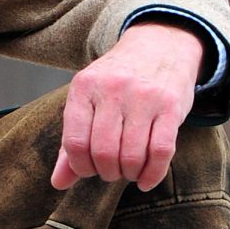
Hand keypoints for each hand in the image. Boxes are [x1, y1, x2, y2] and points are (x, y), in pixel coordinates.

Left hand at [52, 22, 204, 192]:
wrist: (160, 45)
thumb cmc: (118, 82)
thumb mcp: (89, 100)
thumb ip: (72, 142)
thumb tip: (58, 183)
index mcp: (84, 87)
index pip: (75, 142)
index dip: (80, 166)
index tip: (89, 169)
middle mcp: (113, 89)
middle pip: (104, 152)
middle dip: (107, 172)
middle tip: (111, 171)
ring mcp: (144, 97)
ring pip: (132, 156)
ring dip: (129, 174)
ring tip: (129, 171)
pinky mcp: (171, 106)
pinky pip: (161, 152)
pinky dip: (152, 175)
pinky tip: (146, 180)